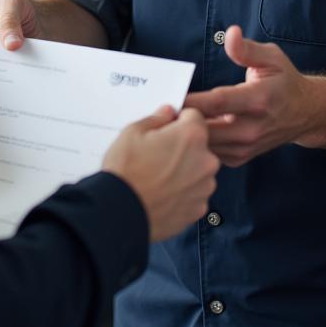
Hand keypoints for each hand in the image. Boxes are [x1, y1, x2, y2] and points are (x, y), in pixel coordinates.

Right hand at [103, 106, 218, 242]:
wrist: (120, 212)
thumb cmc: (126, 171)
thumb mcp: (133, 132)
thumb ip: (156, 119)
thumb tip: (167, 114)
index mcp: (191, 136)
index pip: (195, 116)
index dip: (178, 119)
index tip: (167, 127)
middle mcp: (206, 161)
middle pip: (199, 145)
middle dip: (182, 146)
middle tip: (157, 154)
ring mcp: (204, 187)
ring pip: (198, 170)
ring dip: (184, 170)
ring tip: (157, 176)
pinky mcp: (198, 209)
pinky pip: (194, 193)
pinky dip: (182, 192)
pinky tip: (162, 192)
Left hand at [181, 25, 317, 166]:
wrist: (305, 114)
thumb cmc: (284, 81)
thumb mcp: (271, 57)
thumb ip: (246, 48)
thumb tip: (230, 33)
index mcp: (258, 100)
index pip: (218, 102)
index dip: (192, 100)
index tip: (171, 95)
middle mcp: (251, 128)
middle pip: (207, 129)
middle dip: (182, 119)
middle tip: (161, 107)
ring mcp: (245, 147)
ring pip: (206, 146)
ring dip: (186, 133)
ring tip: (168, 118)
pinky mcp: (239, 158)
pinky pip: (210, 153)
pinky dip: (195, 143)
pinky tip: (184, 129)